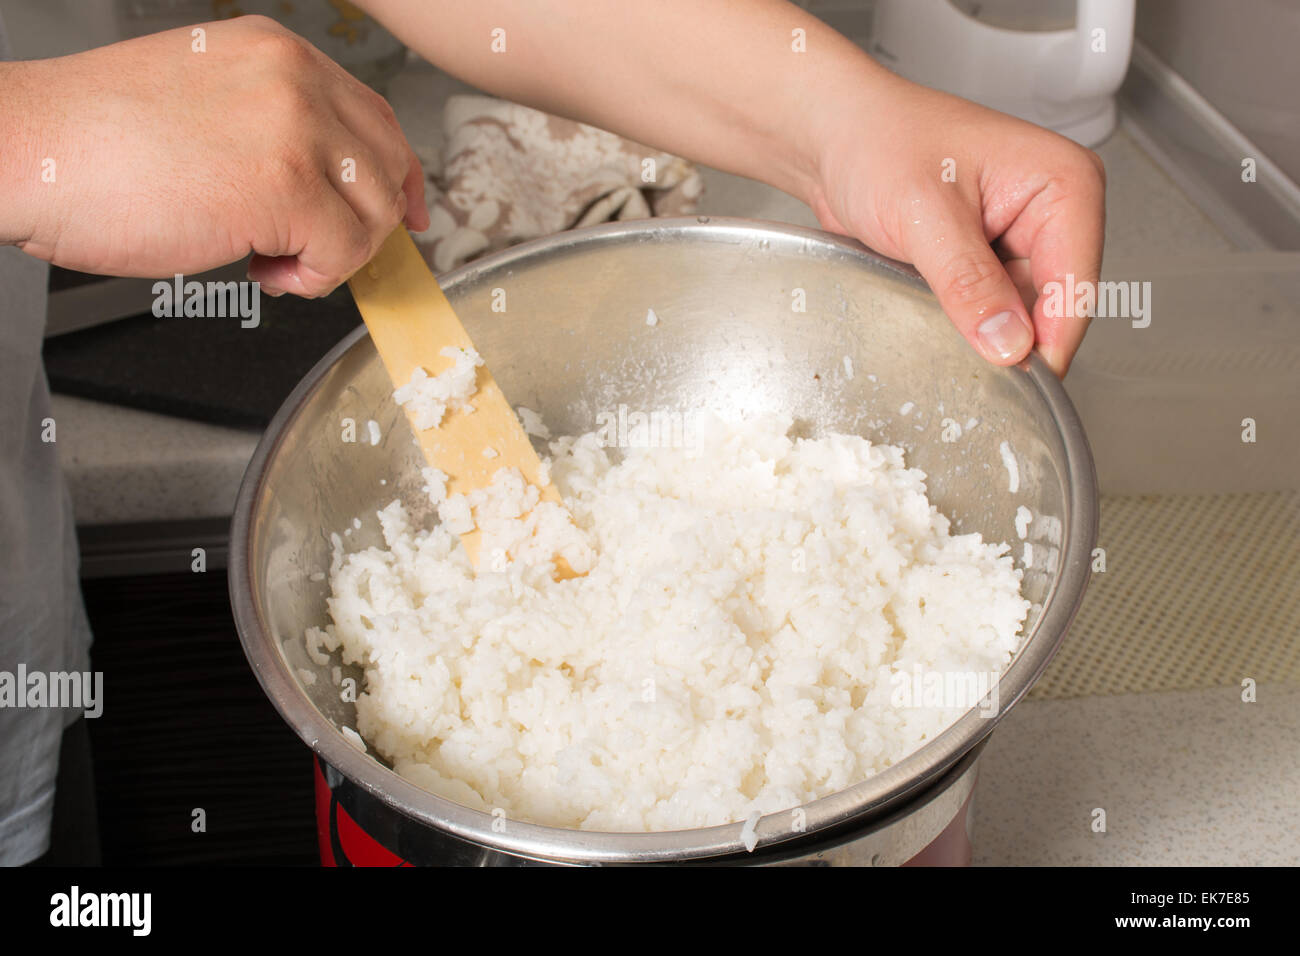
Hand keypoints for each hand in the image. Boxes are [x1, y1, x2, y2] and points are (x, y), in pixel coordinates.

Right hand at [4, 15, 428, 296]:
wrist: (29, 149)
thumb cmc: (96, 141)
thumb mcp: (209, 103)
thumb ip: (276, 127)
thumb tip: (328, 182)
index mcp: (279, 54)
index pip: (375, 117)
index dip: (398, 175)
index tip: (406, 211)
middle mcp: (297, 80)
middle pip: (387, 167)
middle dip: (364, 224)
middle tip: (316, 248)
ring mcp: (295, 130)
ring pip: (373, 214)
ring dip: (332, 254)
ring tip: (273, 257)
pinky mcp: (284, 186)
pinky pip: (343, 253)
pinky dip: (312, 278)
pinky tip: (263, 267)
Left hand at [808, 71, 1105, 376]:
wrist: (833, 138)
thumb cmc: (877, 141)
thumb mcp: (924, 215)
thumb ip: (969, 284)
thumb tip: (1009, 344)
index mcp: (1064, 184)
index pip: (1076, 284)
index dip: (1050, 339)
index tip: (1014, 379)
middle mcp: (1053, 212)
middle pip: (1053, 308)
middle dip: (1011, 338)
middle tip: (961, 354)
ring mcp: (1020, 240)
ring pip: (1019, 318)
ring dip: (980, 331)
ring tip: (933, 310)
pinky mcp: (988, 262)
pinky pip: (989, 313)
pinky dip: (962, 324)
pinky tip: (930, 310)